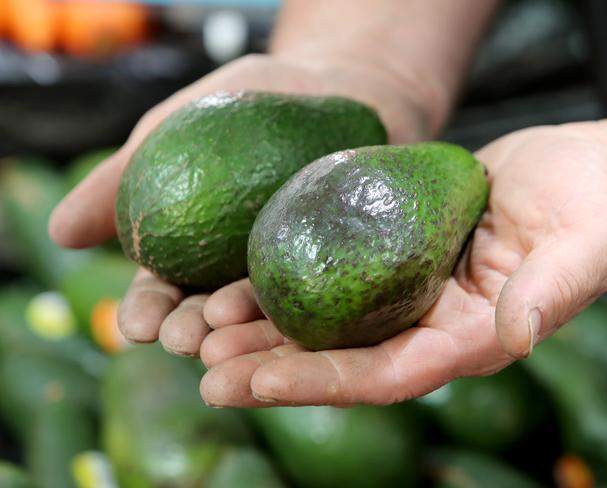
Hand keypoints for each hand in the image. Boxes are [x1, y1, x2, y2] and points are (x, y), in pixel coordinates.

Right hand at [48, 53, 435, 351]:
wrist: (342, 89)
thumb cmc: (255, 102)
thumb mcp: (178, 123)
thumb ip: (123, 175)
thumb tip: (61, 232)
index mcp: (195, 251)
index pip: (162, 292)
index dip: (146, 311)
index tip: (138, 326)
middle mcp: (239, 272)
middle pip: (208, 316)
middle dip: (191, 334)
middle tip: (185, 342)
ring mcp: (293, 275)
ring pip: (264, 319)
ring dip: (243, 338)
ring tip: (231, 343)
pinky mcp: (343, 273)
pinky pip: (325, 300)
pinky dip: (306, 315)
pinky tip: (298, 333)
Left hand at [196, 117, 606, 406]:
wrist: (577, 172)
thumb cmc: (590, 205)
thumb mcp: (584, 242)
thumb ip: (553, 289)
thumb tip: (516, 332)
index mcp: (467, 337)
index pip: (384, 375)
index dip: (318, 382)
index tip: (251, 381)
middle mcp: (427, 324)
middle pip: (338, 359)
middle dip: (269, 367)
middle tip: (202, 363)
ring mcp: (405, 291)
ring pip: (323, 323)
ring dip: (262, 330)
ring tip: (201, 327)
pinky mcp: (390, 254)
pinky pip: (329, 276)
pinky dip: (283, 283)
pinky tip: (238, 281)